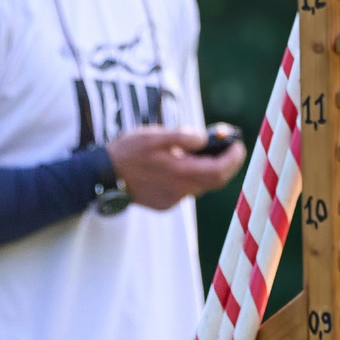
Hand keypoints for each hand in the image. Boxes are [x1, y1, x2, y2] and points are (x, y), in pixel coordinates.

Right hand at [106, 124, 247, 209]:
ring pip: (201, 185)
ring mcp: (171, 200)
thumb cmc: (128, 151)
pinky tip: (181, 163)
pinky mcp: (164, 204)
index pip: (219, 171)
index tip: (238, 143)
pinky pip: (186, 190)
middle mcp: (179, 191)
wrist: (102, 176)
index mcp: (179, 173)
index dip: (233, 158)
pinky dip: (191, 175)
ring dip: (208, 168)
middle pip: (214, 181)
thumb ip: (182, 136)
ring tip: (203, 149)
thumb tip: (205, 137)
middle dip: (226, 163)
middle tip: (229, 145)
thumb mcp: (155, 135)